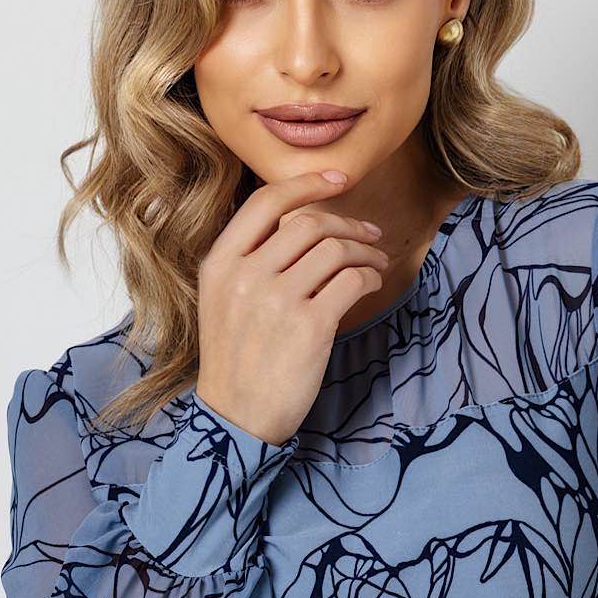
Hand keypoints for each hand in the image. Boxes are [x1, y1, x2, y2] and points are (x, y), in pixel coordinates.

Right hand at [193, 168, 388, 444]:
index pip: (266, 202)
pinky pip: (352, 282)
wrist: (236, 417)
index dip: (307, 184)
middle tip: (370, 235)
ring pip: (336, 250)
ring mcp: (277, 300)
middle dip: (349, 225)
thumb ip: (250, 261)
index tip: (339, 179)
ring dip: (365, 252)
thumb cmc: (237, 359)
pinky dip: (369, 278)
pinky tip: (372, 285)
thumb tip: (303, 224)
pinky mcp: (309, 326)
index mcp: (221, 263)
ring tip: (376, 264)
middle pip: (310, 224)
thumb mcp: (223, 300)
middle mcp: (246, 275)